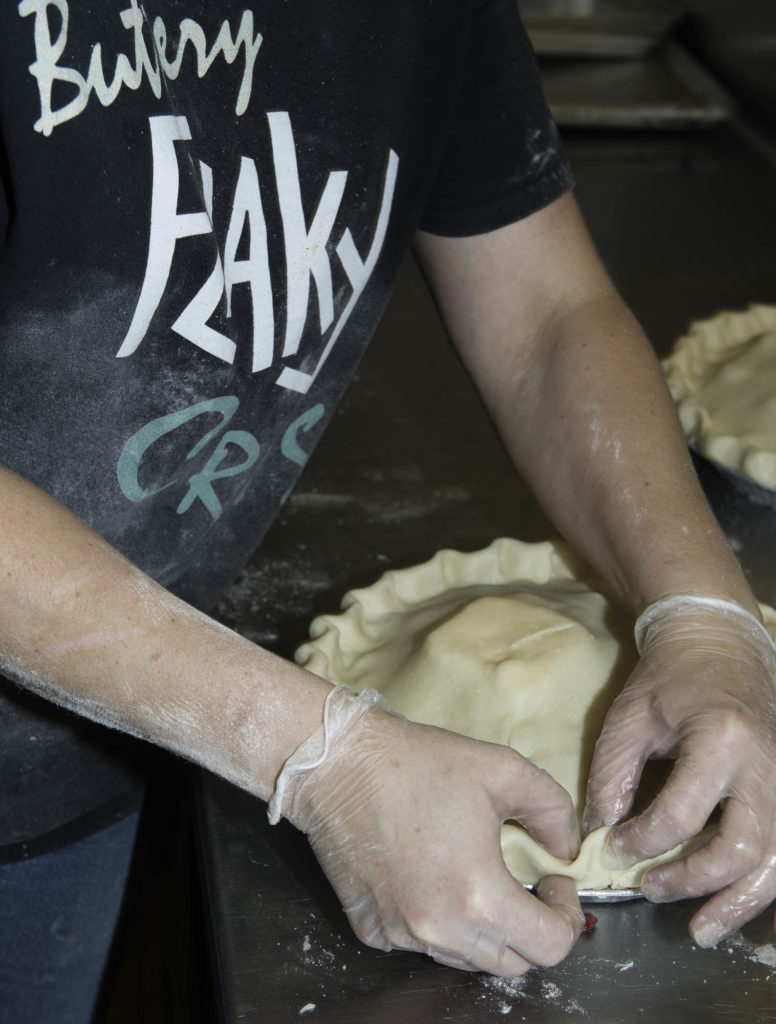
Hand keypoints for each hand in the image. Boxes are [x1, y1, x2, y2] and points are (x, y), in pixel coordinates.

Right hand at [277, 691, 583, 974]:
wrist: (337, 763)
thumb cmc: (417, 762)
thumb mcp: (503, 768)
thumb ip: (553, 810)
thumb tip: (566, 849)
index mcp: (477, 894)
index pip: (549, 947)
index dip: (566, 916)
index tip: (553, 880)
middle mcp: (438, 927)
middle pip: (512, 963)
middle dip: (532, 927)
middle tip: (528, 883)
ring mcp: (400, 933)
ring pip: (467, 959)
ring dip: (488, 930)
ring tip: (483, 878)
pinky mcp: (371, 929)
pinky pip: (422, 945)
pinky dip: (440, 924)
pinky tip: (435, 879)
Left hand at [584, 597, 775, 945]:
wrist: (718, 644)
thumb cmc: (668, 679)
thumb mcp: (629, 717)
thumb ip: (611, 775)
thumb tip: (601, 832)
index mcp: (722, 740)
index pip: (682, 813)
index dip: (642, 841)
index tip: (611, 848)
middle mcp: (766, 766)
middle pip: (741, 849)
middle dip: (692, 880)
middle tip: (650, 889)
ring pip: (774, 862)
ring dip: (737, 902)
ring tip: (700, 929)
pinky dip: (759, 886)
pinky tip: (731, 905)